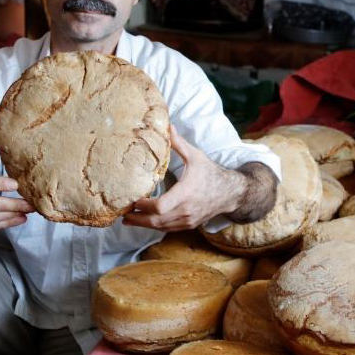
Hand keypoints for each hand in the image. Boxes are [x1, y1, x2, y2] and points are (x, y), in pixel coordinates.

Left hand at [123, 125, 245, 231]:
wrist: (231, 193)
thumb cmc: (211, 173)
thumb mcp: (195, 156)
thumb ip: (178, 143)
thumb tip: (167, 125)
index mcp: (186, 193)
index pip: (160, 206)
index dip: (144, 206)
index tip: (134, 200)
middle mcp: (186, 210)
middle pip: (156, 221)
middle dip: (138, 219)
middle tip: (124, 214)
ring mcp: (188, 220)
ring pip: (161, 227)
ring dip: (144, 224)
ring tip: (130, 219)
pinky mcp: (189, 225)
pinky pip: (168, 229)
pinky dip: (155, 226)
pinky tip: (146, 221)